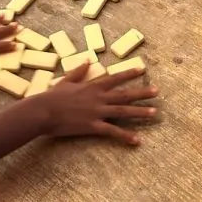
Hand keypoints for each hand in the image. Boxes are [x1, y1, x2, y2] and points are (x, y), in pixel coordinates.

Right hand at [38, 62, 158, 144]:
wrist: (44, 111)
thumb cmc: (53, 96)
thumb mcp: (67, 80)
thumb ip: (79, 71)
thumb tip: (87, 60)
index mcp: (93, 86)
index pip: (115, 78)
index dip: (129, 74)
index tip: (142, 70)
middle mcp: (99, 97)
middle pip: (125, 94)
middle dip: (142, 93)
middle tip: (157, 92)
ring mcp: (97, 112)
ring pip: (123, 111)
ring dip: (140, 112)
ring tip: (154, 112)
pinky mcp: (93, 126)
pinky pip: (113, 131)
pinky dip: (126, 136)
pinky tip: (137, 140)